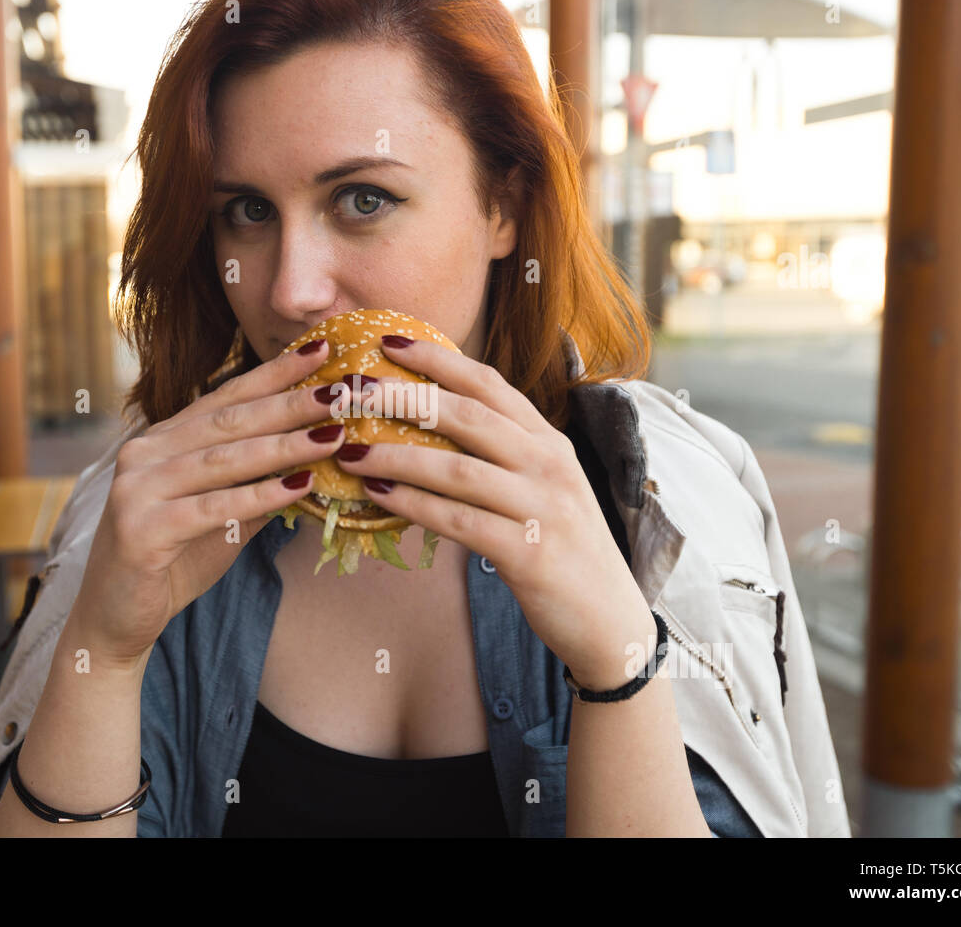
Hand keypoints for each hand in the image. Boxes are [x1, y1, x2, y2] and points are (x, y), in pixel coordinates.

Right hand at [68, 340, 345, 666]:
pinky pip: (211, 508)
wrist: (115, 620)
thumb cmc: (172, 564)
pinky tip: (300, 487)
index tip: (321, 351)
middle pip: (230, 421)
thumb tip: (316, 460)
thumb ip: (257, 486)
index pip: (226, 398)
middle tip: (341, 388)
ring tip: (332, 434)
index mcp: (162, 441)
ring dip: (284, 445)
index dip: (274, 374)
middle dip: (290, 403)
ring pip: (224, 459)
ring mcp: (136, 489)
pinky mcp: (140, 529)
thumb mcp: (224, 518)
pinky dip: (259, 496)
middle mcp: (144, 454)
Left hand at [333, 334, 654, 683]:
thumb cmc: (561, 548)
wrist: (609, 618)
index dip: (436, 359)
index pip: (488, 384)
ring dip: (397, 456)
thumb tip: (429, 428)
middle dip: (404, 399)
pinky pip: (460, 520)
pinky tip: (378, 495)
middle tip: (352, 392)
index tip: (387, 341)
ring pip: (457, 467)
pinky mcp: (529, 552)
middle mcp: (549, 463)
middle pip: (468, 415)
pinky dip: (415, 505)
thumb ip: (500, 454)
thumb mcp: (541, 487)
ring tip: (351, 450)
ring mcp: (543, 506)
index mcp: (549, 440)